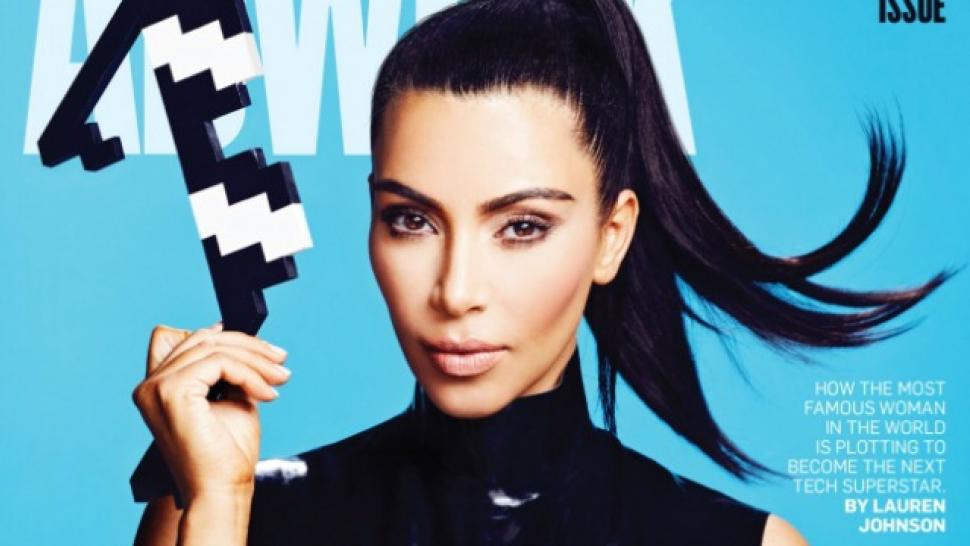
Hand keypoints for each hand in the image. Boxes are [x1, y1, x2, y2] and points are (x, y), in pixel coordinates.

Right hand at [131, 321, 290, 502]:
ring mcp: (157, 387)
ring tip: (281, 378)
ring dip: (256, 361)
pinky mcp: (172, 391)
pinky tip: (268, 394)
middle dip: (251, 348)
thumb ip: (229, 371)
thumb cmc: (226, 453)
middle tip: (282, 362)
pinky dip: (250, 374)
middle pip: (205, 341)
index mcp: (157, 387)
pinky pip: (220, 363)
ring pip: (215, 349)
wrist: (221, 490)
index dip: (230, 338)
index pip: (193, 343)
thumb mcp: (230, 399)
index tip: (266, 349)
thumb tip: (245, 343)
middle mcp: (150, 385)